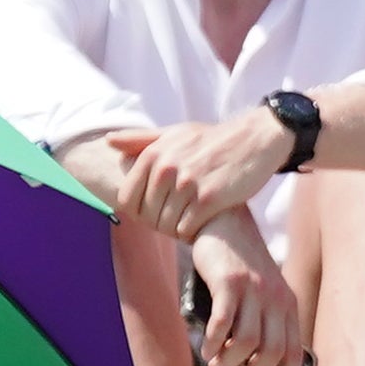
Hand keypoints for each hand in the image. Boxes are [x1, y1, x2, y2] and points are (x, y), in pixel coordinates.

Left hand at [124, 108, 298, 242]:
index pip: (127, 200)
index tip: (158, 210)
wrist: (255, 140)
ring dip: (177, 228)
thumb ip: (140, 140)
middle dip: (160, 222)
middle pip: (147, 216)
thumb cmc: (212, 139)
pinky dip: (192, 232)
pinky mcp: (208, 199)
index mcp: (153, 154)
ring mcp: (186, 184)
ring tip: (191, 218)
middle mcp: (166, 168)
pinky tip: (202, 223)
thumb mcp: (175, 133)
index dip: (139, 212)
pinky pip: (186, 229)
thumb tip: (108, 141)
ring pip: (166, 225)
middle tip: (179, 217)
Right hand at [188, 233, 304, 365]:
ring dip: (229, 362)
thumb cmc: (242, 263)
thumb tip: (255, 364)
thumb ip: (265, 321)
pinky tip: (207, 348)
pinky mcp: (229, 283)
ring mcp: (253, 291)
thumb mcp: (264, 291)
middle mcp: (276, 299)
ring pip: (246, 343)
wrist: (226, 222)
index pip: (294, 351)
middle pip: (271, 353)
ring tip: (216, 363)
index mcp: (288, 305)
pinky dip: (213, 344)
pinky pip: (222, 325)